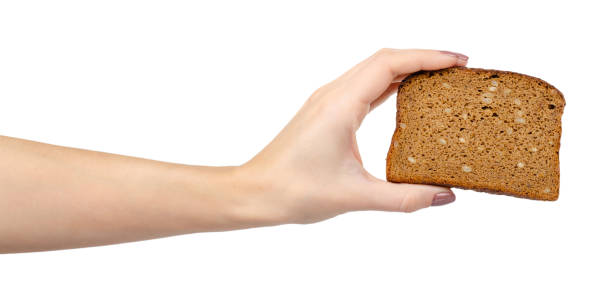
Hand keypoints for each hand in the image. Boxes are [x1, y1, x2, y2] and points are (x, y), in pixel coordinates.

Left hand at [237, 49, 468, 224]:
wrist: (256, 192)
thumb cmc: (294, 190)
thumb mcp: (355, 196)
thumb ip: (404, 197)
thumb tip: (444, 195)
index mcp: (340, 105)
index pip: (390, 64)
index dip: (427, 58)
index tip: (458, 62)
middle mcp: (333, 95)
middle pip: (384, 59)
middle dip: (423, 59)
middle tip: (458, 69)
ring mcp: (328, 101)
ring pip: (373, 70)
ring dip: (407, 69)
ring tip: (440, 78)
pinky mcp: (327, 112)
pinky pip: (364, 86)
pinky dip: (390, 83)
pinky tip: (407, 96)